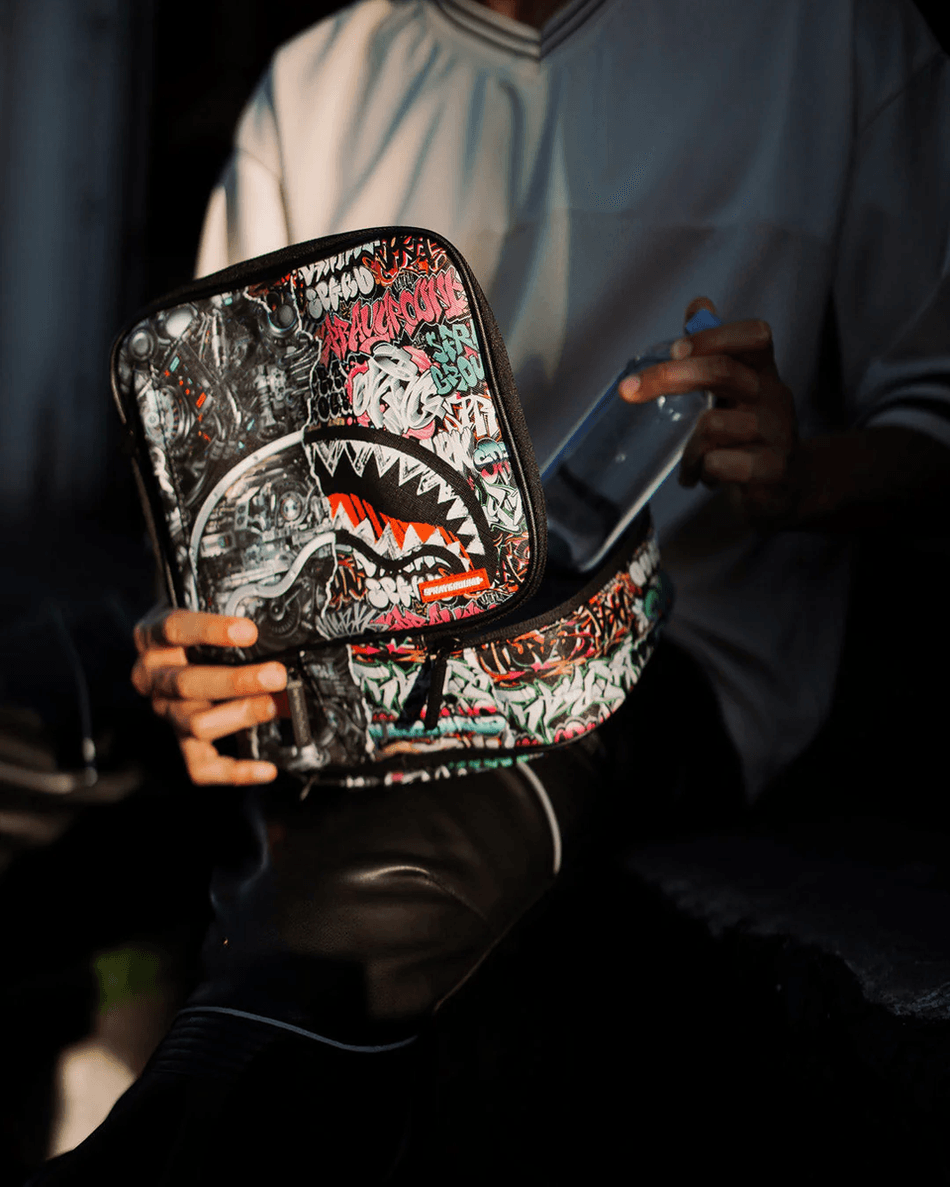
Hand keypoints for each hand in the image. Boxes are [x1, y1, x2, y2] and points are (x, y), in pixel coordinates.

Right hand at [131, 606, 285, 784]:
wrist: (172, 648)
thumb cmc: (194, 627)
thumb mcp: (201, 608)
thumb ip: (226, 617)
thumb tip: (275, 631)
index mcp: (153, 636)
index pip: (175, 630)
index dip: (212, 631)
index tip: (249, 632)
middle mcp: (153, 676)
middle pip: (187, 684)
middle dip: (237, 681)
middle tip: (276, 676)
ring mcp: (166, 710)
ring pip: (195, 724)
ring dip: (240, 715)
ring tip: (275, 705)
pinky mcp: (181, 740)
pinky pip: (201, 766)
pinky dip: (234, 772)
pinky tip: (266, 768)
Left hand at [619, 297, 801, 527]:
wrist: (785, 486)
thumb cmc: (749, 432)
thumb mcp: (735, 390)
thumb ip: (714, 351)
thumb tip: (699, 304)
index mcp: (763, 372)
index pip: (754, 335)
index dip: (713, 336)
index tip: (673, 349)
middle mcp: (775, 396)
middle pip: (724, 370)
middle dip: (670, 377)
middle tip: (630, 391)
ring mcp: (778, 434)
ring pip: (713, 424)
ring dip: (688, 446)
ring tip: (688, 462)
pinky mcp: (773, 470)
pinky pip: (721, 463)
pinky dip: (702, 471)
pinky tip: (704, 477)